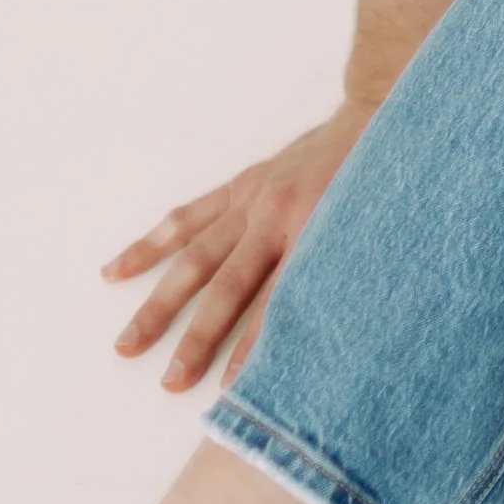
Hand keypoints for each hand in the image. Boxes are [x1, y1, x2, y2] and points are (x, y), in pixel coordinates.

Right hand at [102, 100, 374, 391]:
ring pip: (196, 258)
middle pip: (228, 287)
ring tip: (129, 343)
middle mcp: (275, 215)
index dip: (255, 350)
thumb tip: (356, 339)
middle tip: (172, 381)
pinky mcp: (240, 186)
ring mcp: (251, 200)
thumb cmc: (387, 180)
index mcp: (315, 229)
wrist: (378, 110)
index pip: (279, 303)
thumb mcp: (384, 231)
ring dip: (160, 303)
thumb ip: (359, 277)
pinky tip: (117, 272)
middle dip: (198, 338)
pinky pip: (188, 218)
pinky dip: (151, 245)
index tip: (236, 393)